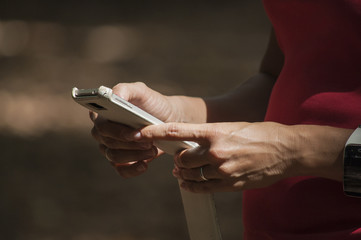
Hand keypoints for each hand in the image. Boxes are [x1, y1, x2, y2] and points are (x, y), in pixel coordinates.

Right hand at [90, 82, 178, 177]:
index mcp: (102, 113)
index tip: (133, 133)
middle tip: (149, 141)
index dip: (116, 131)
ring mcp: (110, 147)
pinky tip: (145, 165)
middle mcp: (102, 131)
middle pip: (108, 142)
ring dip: (134, 155)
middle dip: (130, 143)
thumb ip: (126, 89)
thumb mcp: (141, 91)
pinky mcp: (121, 161)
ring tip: (152, 149)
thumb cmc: (152, 103)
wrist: (169, 119)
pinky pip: (121, 170)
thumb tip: (112, 96)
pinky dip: (133, 169)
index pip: (100, 124)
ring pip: (114, 156)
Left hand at [137, 122, 348, 192]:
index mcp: (215, 131)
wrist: (287, 150)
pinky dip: (191, 186)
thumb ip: (209, 136)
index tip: (139, 133)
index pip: (177, 131)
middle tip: (179, 157)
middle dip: (178, 158)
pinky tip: (187, 183)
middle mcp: (216, 151)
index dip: (155, 132)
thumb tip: (190, 144)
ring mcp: (223, 170)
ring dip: (184, 173)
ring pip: (190, 174)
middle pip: (182, 158)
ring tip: (183, 170)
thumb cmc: (260, 134)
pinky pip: (202, 188)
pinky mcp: (230, 184)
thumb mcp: (232, 127)